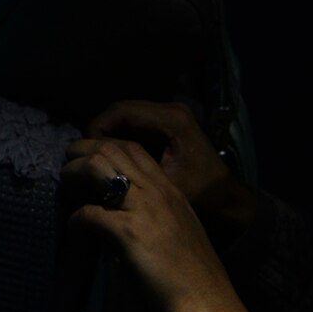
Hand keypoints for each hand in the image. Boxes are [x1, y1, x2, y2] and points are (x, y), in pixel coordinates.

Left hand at [63, 138, 259, 311]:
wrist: (207, 304)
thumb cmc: (195, 278)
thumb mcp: (180, 233)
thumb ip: (156, 218)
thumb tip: (124, 217)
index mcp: (172, 191)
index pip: (135, 149)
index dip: (107, 147)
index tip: (90, 159)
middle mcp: (158, 191)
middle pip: (112, 149)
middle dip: (82, 150)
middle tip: (67, 165)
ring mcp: (143, 208)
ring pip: (97, 166)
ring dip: (73, 173)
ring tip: (64, 186)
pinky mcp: (128, 232)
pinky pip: (88, 213)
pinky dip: (75, 219)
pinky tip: (74, 230)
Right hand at [84, 100, 256, 236]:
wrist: (228, 200)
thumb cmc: (200, 194)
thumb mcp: (164, 184)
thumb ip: (131, 170)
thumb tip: (93, 165)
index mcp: (171, 120)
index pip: (121, 111)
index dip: (97, 128)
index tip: (83, 151)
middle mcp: (170, 111)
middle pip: (121, 111)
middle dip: (99, 131)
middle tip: (84, 155)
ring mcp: (170, 117)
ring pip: (127, 118)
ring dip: (109, 135)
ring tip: (94, 158)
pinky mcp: (168, 127)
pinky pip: (136, 126)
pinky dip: (120, 139)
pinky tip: (111, 159)